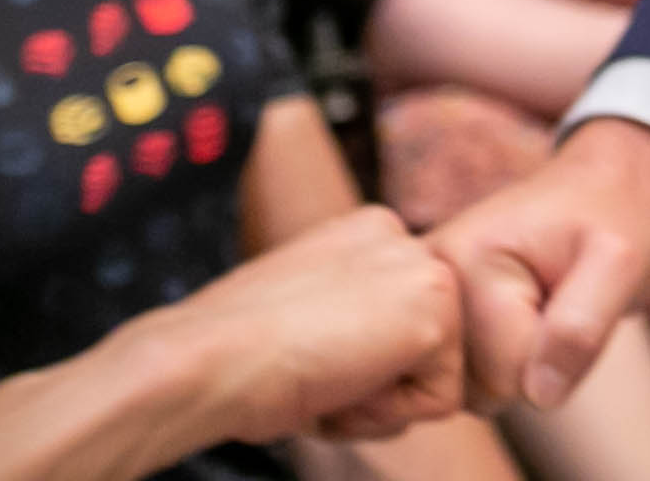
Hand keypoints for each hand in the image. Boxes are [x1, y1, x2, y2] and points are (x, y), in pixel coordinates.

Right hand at [141, 206, 464, 445]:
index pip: (399, 323)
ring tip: (324, 375)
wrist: (209, 358)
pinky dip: (386, 416)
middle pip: (423, 349)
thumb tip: (386, 360)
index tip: (304, 351)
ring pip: (434, 378)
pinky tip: (340, 383)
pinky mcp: (435, 314)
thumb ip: (354, 318)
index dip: (353, 364)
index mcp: (368, 232)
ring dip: (377, 403)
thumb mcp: (307, 314)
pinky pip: (440, 403)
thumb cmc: (238, 353)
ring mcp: (423, 272)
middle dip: (373, 383)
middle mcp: (403, 238)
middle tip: (314, 367)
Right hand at [428, 118, 649, 413]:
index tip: (572, 292)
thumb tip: (541, 394)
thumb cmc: (613, 217)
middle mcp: (425, 283)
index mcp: (459, 262)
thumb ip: (583, 326)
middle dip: (535, 359)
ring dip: (520, 363)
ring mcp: (427, 303)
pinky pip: (471, 384)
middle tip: (558, 298)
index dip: (559, 349)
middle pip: (484, 389)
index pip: (510, 370)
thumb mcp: (620, 260)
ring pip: (476, 393)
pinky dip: (504, 365)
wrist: (599, 187)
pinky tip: (517, 318)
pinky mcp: (438, 319)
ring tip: (540, 304)